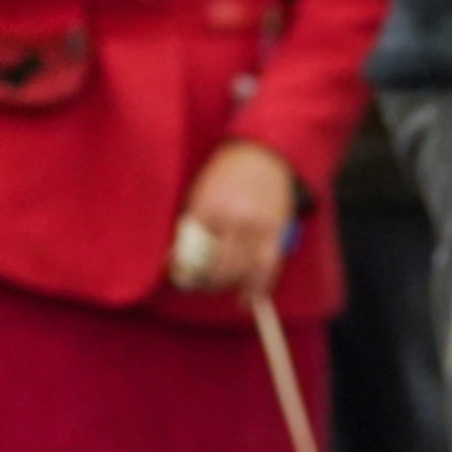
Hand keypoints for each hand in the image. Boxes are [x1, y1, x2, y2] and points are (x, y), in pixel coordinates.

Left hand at [170, 140, 296, 295]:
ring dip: (230, 286)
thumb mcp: (200, 190)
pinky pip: (268, 267)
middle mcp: (234, 218)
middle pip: (218, 266)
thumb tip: (174, 257)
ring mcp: (258, 225)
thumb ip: (191, 222)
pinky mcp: (277, 229)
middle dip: (207, 282)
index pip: (192, 252)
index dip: (185, 270)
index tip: (181, 277)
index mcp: (208, 207)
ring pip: (242, 270)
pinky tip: (248, 300)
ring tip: (221, 289)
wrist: (263, 151)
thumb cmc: (225, 172)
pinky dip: (258, 288)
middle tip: (201, 285)